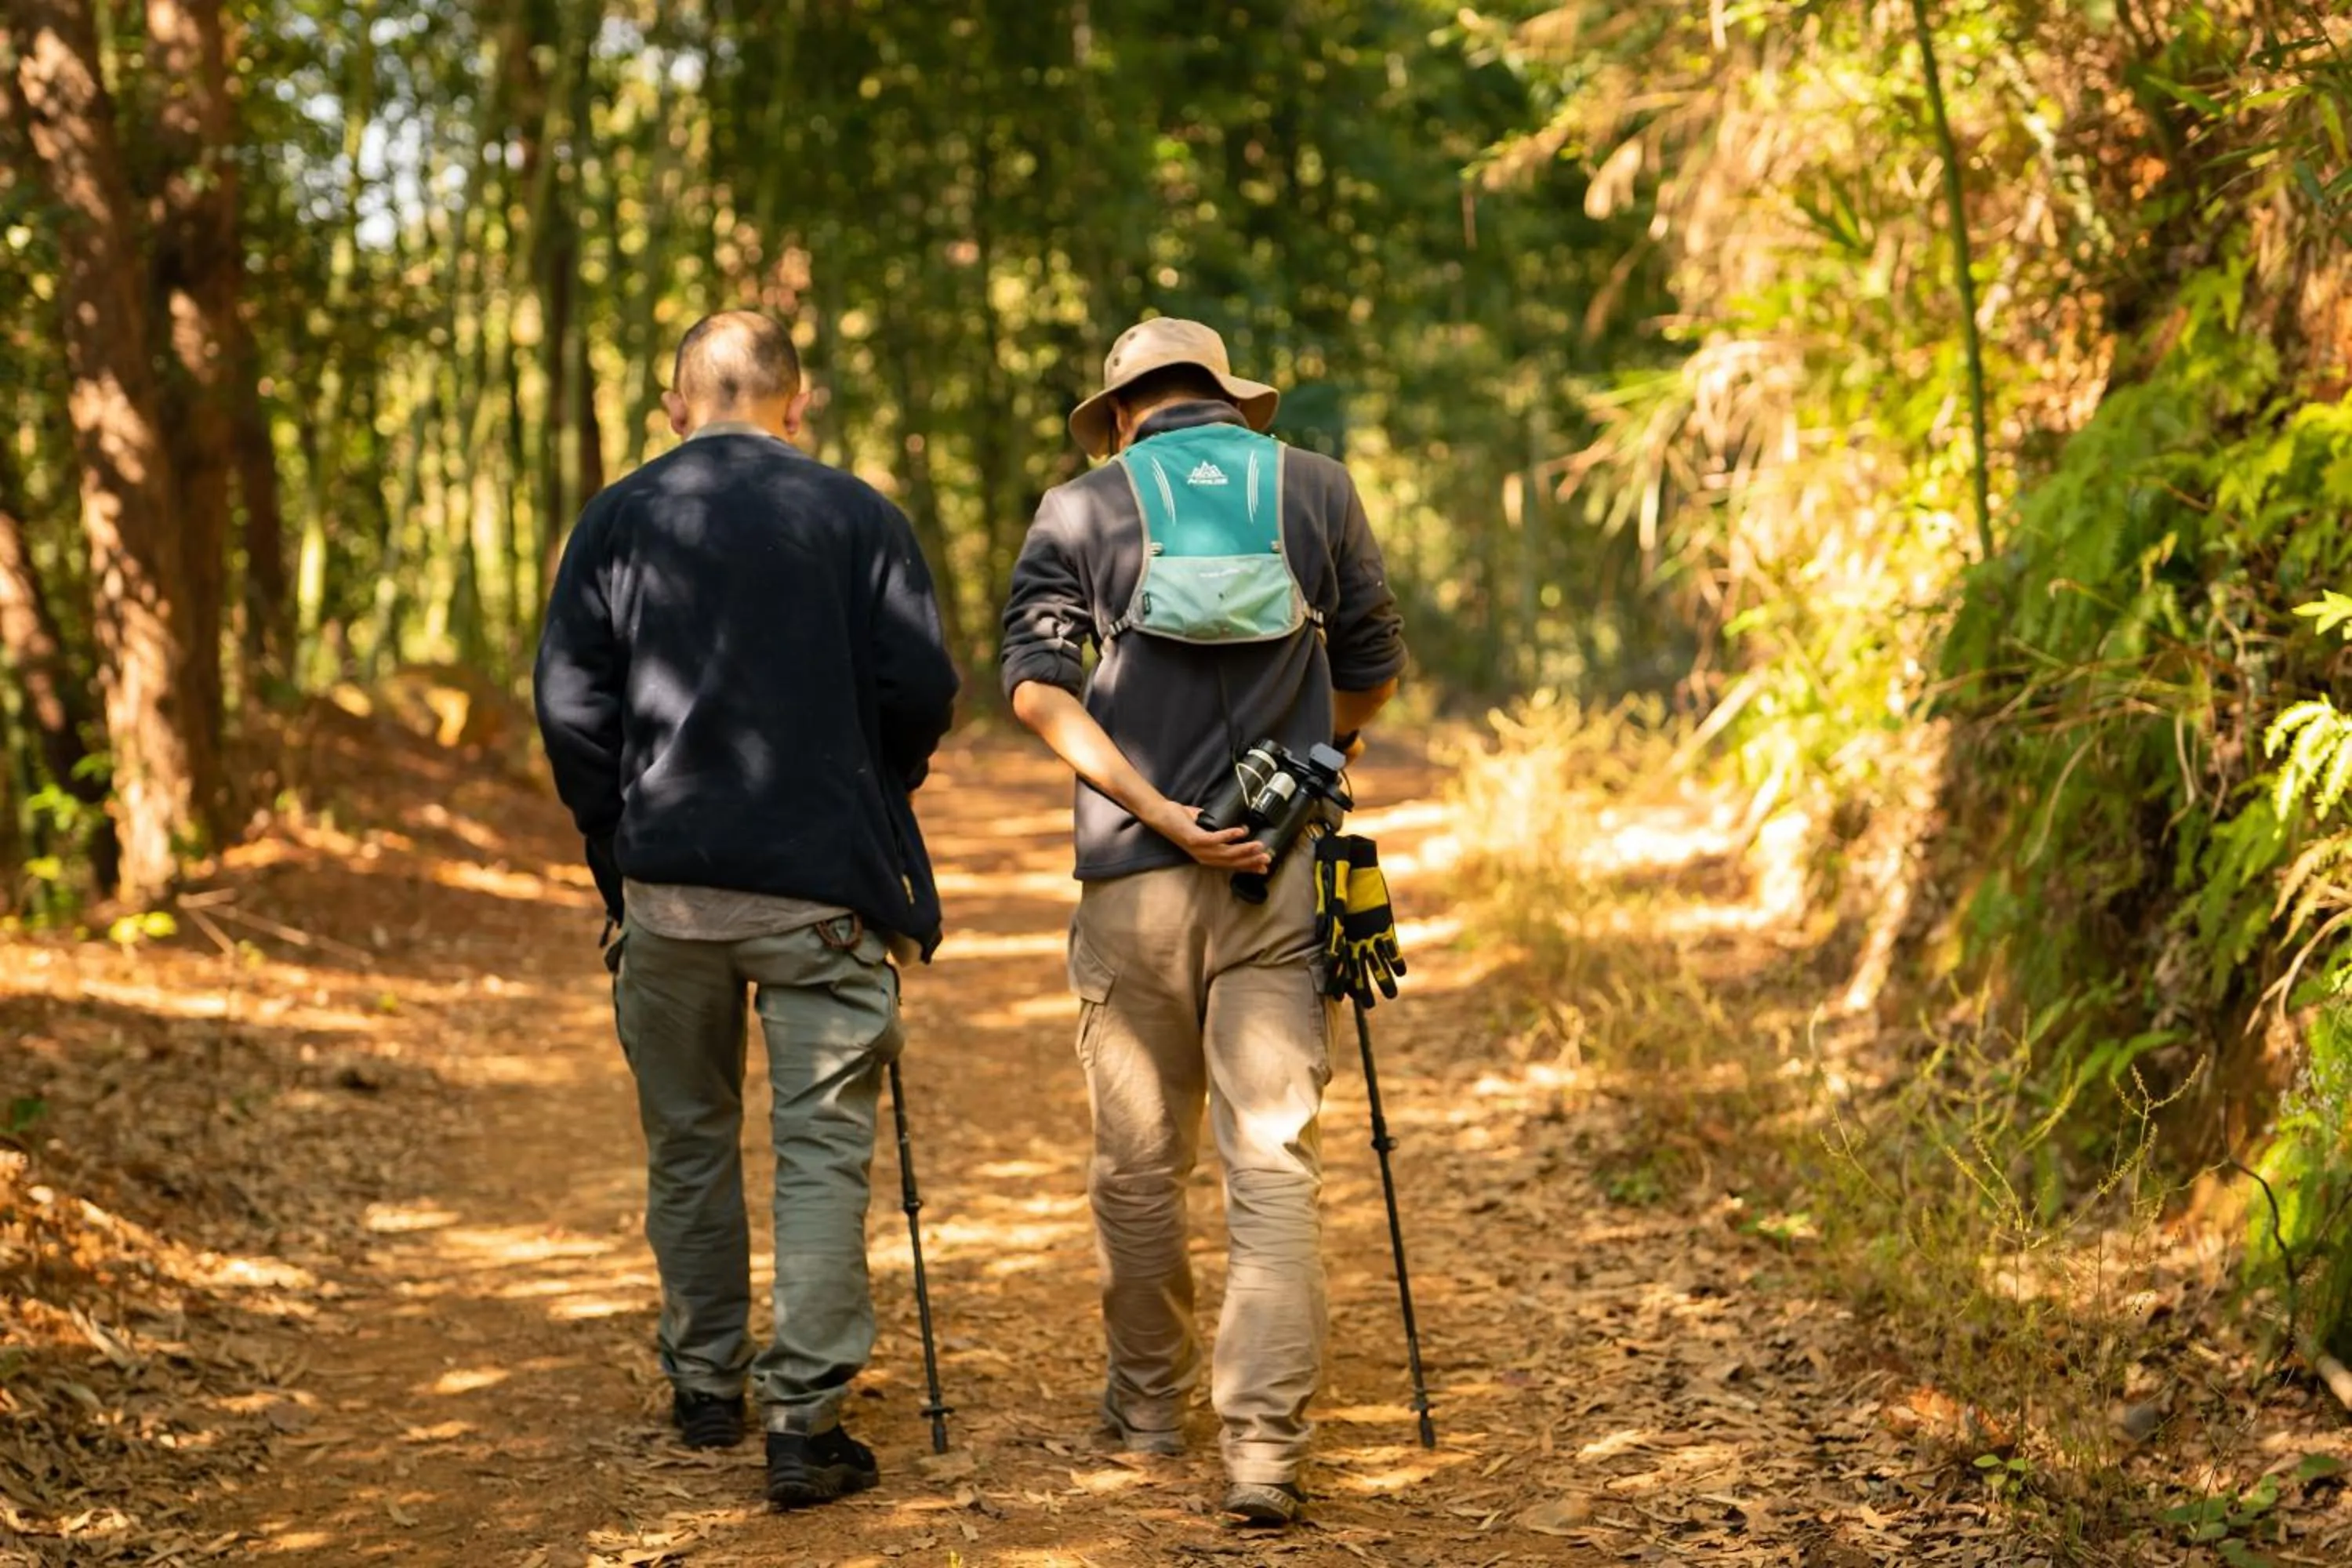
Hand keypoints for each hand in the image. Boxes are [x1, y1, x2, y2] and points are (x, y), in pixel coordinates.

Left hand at [1142, 797, 1272, 872]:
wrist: (1161, 814)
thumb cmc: (1181, 819)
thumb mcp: (1204, 826)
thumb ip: (1218, 829)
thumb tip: (1237, 823)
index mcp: (1207, 855)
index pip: (1231, 863)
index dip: (1248, 866)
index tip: (1264, 867)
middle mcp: (1204, 856)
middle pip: (1231, 861)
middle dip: (1251, 860)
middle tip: (1267, 858)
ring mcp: (1199, 849)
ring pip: (1226, 853)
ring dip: (1244, 849)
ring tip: (1259, 845)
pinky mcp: (1194, 839)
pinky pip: (1214, 839)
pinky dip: (1229, 836)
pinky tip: (1241, 832)